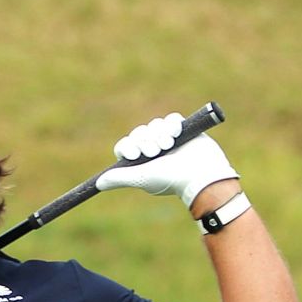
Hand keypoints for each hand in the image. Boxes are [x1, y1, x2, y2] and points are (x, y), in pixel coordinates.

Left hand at [95, 111, 239, 214]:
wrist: (202, 173)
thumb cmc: (172, 179)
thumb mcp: (142, 178)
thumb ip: (120, 178)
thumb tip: (99, 183)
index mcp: (143, 163)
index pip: (126, 146)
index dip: (128, 146)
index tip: (135, 153)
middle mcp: (154, 151)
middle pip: (139, 133)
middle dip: (146, 140)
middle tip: (156, 151)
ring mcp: (169, 140)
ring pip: (154, 124)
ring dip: (159, 133)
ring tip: (170, 144)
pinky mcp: (183, 130)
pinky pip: (170, 119)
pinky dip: (171, 124)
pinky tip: (177, 134)